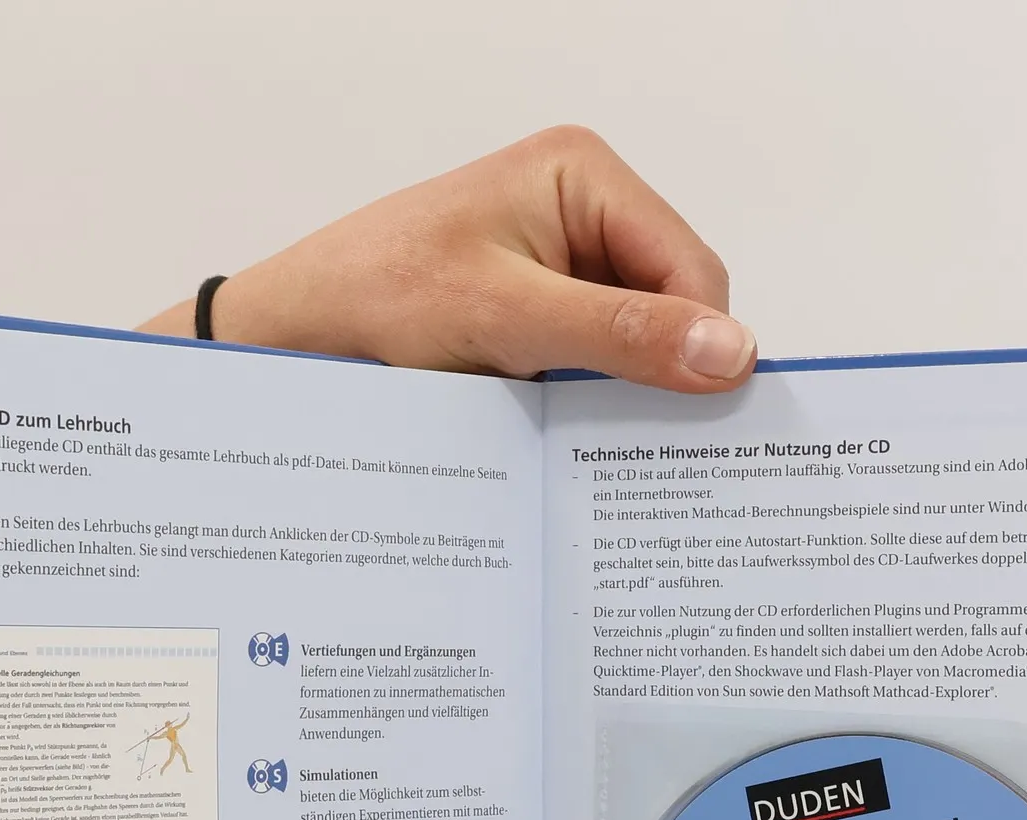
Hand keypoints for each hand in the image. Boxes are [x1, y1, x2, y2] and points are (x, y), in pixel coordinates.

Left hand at [142, 126, 755, 391]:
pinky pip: (595, 362)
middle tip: (627, 437)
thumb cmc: (378, 296)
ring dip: (616, 391)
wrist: (296, 332)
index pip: (692, 270)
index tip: (694, 422)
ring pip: (637, 344)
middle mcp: (583, 210)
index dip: (700, 346)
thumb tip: (729, 353)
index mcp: (584, 175)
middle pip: (672, 307)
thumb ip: (621, 334)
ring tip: (578, 428)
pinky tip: (558, 424)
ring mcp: (562, 264)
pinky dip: (586, 400)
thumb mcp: (507, 316)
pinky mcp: (538, 314)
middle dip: (656, 371)